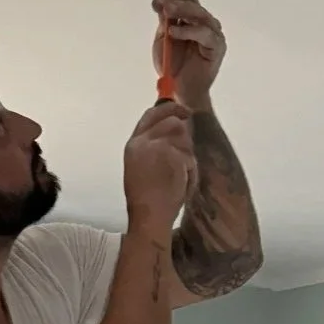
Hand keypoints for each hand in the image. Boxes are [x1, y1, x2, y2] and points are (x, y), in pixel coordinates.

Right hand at [123, 102, 196, 228]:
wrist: (149, 215)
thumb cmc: (147, 199)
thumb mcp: (142, 166)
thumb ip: (154, 146)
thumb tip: (175, 128)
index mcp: (133, 144)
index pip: (151, 115)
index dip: (169, 108)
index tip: (183, 110)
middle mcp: (143, 141)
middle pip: (172, 121)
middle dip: (184, 134)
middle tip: (187, 149)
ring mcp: (157, 146)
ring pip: (184, 138)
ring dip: (187, 154)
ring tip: (180, 174)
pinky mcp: (172, 154)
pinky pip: (190, 156)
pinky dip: (190, 170)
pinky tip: (181, 182)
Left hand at [151, 0, 225, 109]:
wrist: (179, 92)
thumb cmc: (172, 66)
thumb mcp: (163, 38)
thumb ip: (164, 20)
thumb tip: (159, 0)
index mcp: (192, 19)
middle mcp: (205, 23)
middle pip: (193, 3)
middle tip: (160, 0)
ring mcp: (213, 34)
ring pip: (200, 15)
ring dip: (182, 10)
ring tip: (165, 11)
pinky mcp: (217, 47)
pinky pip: (205, 34)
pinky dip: (188, 30)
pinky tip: (172, 31)